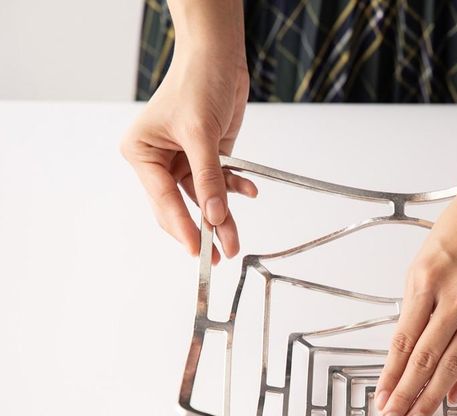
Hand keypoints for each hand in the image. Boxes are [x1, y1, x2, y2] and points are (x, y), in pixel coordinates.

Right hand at [120, 44, 255, 263]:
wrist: (219, 57)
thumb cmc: (197, 83)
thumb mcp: (201, 134)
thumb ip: (209, 178)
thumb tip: (214, 215)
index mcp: (141, 153)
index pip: (163, 199)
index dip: (182, 227)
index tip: (196, 249)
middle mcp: (158, 160)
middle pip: (181, 205)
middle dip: (203, 229)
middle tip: (220, 254)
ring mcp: (184, 160)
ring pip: (203, 199)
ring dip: (222, 216)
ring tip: (236, 241)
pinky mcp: (207, 157)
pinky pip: (219, 182)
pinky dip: (235, 188)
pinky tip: (250, 191)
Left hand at [373, 180, 456, 415]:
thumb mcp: (423, 262)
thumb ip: (417, 304)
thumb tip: (410, 347)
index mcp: (426, 282)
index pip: (404, 342)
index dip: (390, 376)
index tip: (380, 400)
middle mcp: (455, 297)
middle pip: (427, 359)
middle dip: (407, 396)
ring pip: (455, 362)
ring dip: (433, 396)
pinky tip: (452, 397)